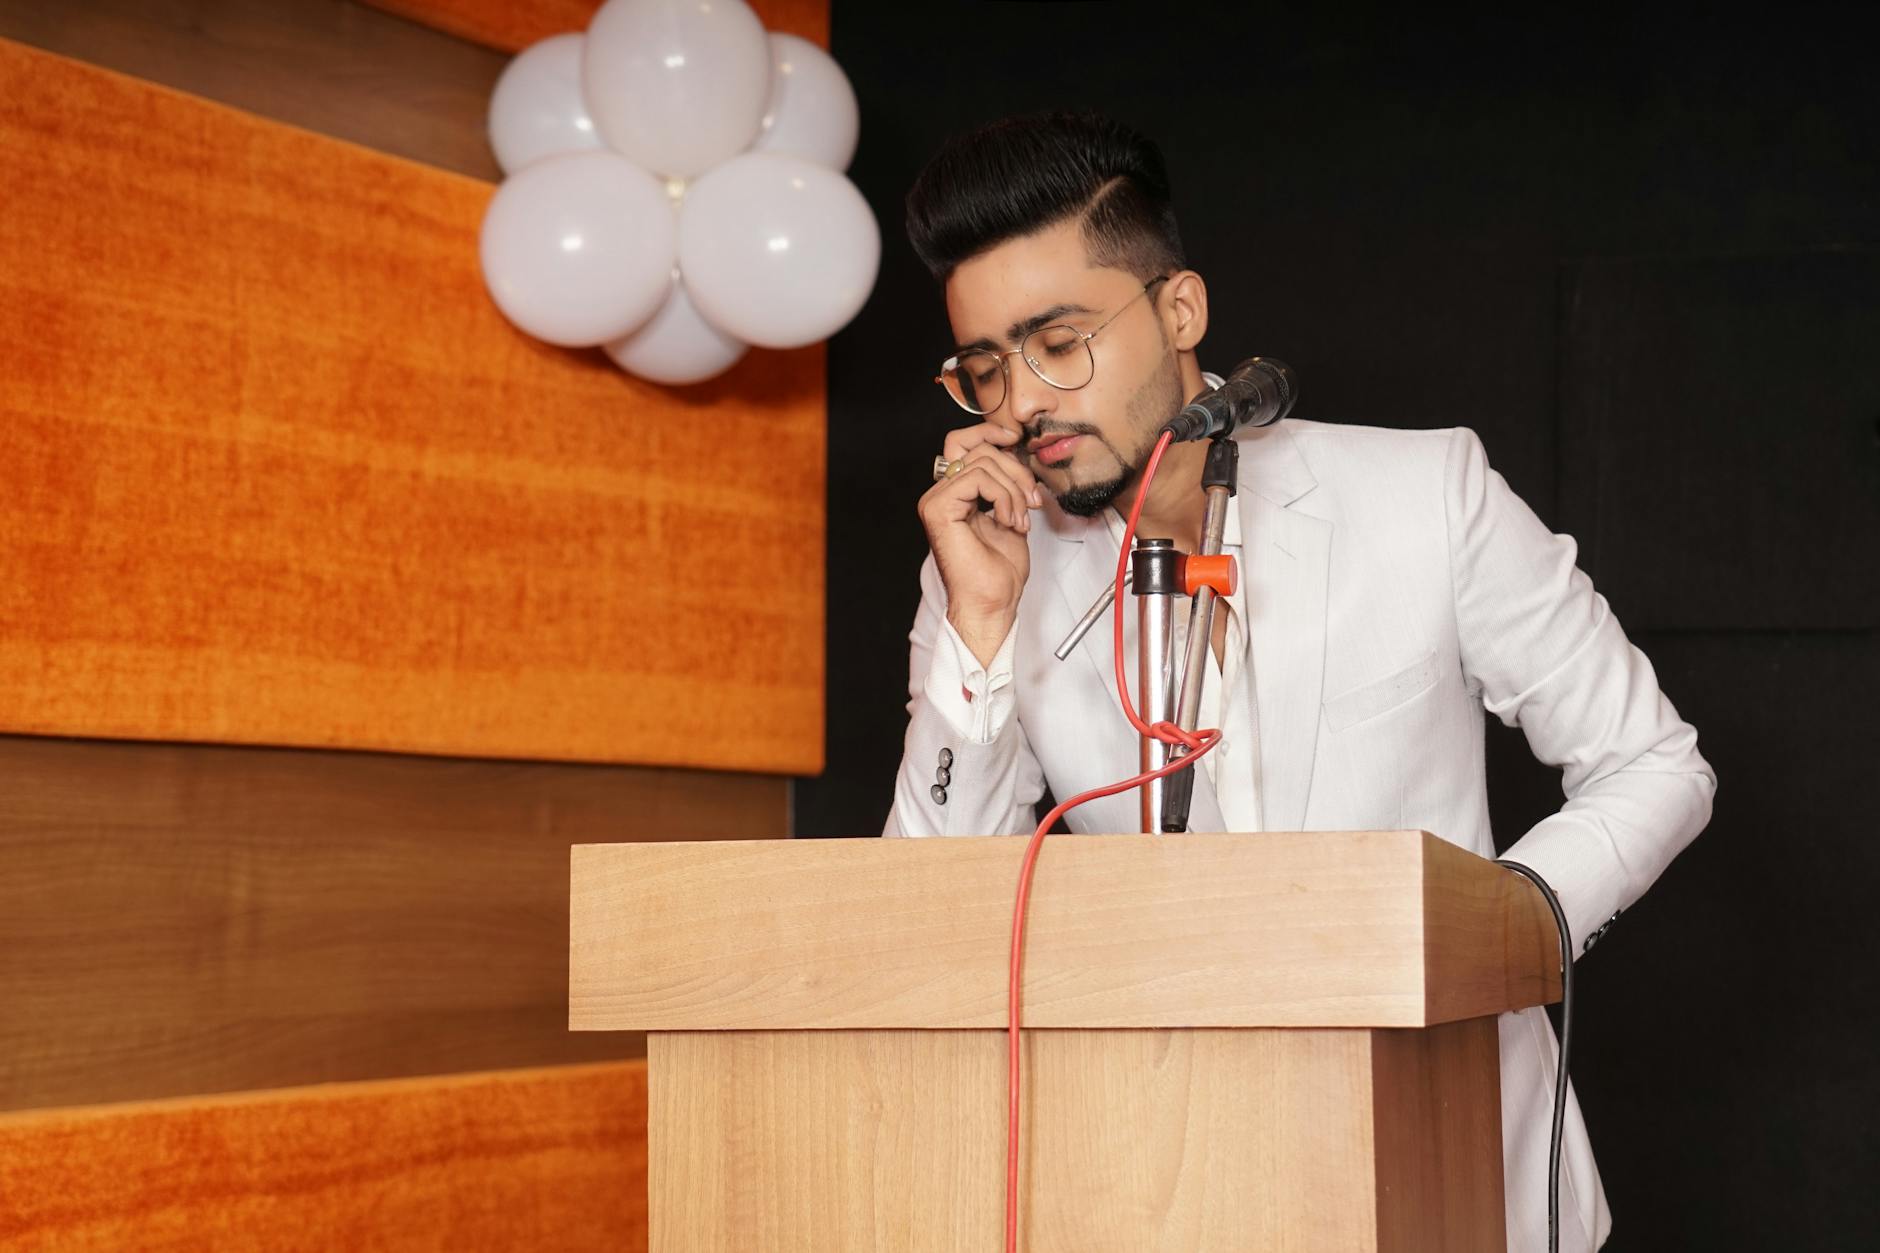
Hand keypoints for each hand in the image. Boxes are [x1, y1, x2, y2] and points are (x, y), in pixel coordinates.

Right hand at [918, 422, 1044, 666]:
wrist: (991, 604)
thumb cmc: (999, 572)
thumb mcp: (1011, 514)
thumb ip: (1007, 483)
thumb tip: (1017, 452)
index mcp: (954, 494)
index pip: (964, 442)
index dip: (990, 431)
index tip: (1016, 439)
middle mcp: (940, 494)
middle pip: (978, 448)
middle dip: (1015, 469)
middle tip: (1032, 500)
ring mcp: (935, 501)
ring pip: (982, 461)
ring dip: (1013, 488)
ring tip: (1020, 518)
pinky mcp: (937, 509)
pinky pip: (977, 477)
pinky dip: (1003, 496)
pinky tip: (1009, 520)